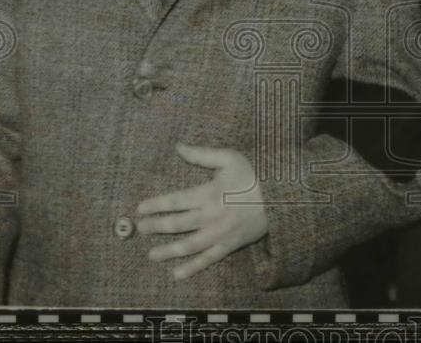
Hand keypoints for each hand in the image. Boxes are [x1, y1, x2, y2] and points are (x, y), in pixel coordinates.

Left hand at [136, 143, 267, 279]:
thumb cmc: (253, 174)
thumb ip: (202, 155)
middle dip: (156, 226)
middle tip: (140, 229)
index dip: (156, 205)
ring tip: (151, 254)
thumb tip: (178, 146)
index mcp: (209, 193)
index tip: (140, 209)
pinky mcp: (230, 245)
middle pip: (178, 223)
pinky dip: (192, 267)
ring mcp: (220, 233)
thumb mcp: (229, 158)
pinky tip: (177, 274)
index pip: (176, 200)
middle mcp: (211, 216)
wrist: (280, 197)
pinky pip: (208, 259)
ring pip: (189, 245)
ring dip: (168, 250)